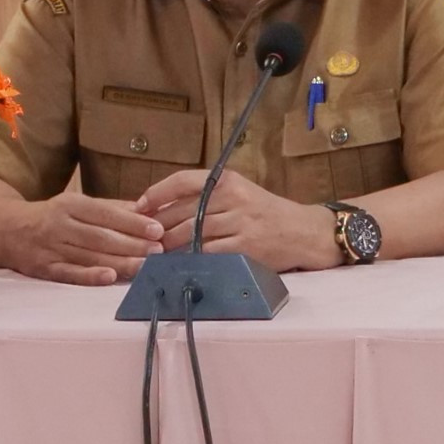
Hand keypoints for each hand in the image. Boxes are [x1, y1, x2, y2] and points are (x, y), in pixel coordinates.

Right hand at [0, 189, 166, 284]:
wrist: (5, 230)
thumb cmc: (51, 216)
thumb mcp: (76, 203)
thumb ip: (111, 208)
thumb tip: (147, 210)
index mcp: (69, 204)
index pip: (106, 214)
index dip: (133, 222)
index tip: (158, 229)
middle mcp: (59, 225)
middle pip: (100, 237)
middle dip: (132, 244)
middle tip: (159, 251)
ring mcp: (50, 248)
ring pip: (89, 256)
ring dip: (120, 262)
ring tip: (146, 266)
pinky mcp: (43, 269)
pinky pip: (69, 274)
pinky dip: (89, 276)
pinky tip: (110, 278)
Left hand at [135, 172, 339, 272]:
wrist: (304, 232)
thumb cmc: (267, 214)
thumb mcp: (240, 193)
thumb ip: (206, 197)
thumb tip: (159, 210)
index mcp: (229, 180)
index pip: (184, 180)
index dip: (156, 193)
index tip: (138, 206)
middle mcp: (233, 198)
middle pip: (181, 211)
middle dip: (156, 227)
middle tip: (140, 238)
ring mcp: (239, 223)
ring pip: (190, 235)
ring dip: (167, 247)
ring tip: (154, 253)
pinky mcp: (244, 247)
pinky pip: (207, 253)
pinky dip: (189, 259)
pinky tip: (178, 263)